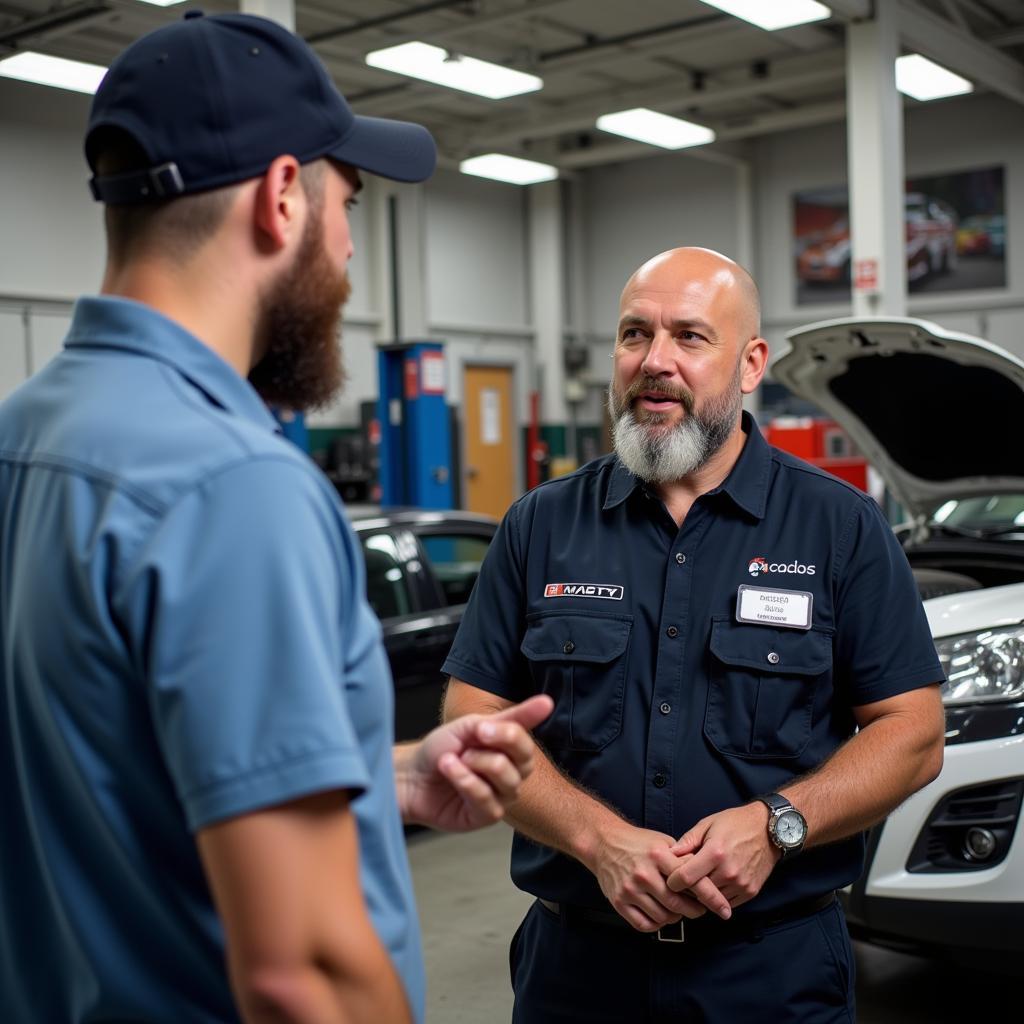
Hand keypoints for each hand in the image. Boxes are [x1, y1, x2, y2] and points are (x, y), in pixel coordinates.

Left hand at [398, 695, 552, 831]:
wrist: (409, 774)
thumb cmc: (441, 748)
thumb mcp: (473, 725)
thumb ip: (511, 718)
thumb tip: (548, 701)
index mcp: (509, 751)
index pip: (526, 744)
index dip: (507, 735)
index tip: (481, 729)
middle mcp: (510, 775)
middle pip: (524, 763)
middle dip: (489, 751)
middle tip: (465, 747)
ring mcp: (500, 798)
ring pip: (507, 781)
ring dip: (474, 766)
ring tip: (452, 761)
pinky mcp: (485, 816)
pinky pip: (488, 800)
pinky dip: (466, 782)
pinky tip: (450, 773)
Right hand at [585, 821, 729, 931]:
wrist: (604, 842)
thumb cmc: (637, 842)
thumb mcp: (662, 842)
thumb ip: (682, 859)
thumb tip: (706, 878)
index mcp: (658, 856)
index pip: (691, 880)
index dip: (710, 896)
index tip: (723, 908)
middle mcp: (644, 873)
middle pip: (678, 904)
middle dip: (694, 911)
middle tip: (698, 909)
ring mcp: (630, 889)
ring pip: (663, 917)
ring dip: (675, 917)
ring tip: (677, 909)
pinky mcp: (619, 902)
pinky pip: (644, 924)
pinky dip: (657, 924)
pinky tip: (660, 915)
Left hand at [665, 803, 777, 908]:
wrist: (769, 830)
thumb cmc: (736, 823)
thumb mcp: (708, 824)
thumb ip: (688, 840)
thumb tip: (669, 854)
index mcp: (715, 853)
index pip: (686, 878)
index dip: (673, 881)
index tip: (669, 879)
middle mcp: (729, 872)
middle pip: (697, 892)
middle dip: (687, 889)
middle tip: (682, 882)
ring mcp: (741, 884)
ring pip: (712, 900)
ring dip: (703, 895)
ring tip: (699, 882)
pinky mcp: (750, 892)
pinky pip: (727, 903)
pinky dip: (718, 897)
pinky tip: (715, 884)